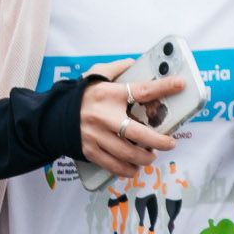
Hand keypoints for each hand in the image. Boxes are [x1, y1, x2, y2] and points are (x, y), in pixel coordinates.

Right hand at [78, 57, 186, 178]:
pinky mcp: (89, 151)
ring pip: (127, 154)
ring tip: (151, 156)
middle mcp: (103, 116)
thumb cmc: (81, 96)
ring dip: (144, 158)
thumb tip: (135, 63)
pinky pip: (113, 165)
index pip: (141, 90)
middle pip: (138, 133)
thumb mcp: (96, 75)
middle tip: (170, 143)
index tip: (180, 84)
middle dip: (159, 141)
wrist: (54, 115)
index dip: (163, 87)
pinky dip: (127, 170)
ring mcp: (95, 136)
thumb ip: (116, 69)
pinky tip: (135, 168)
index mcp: (108, 94)